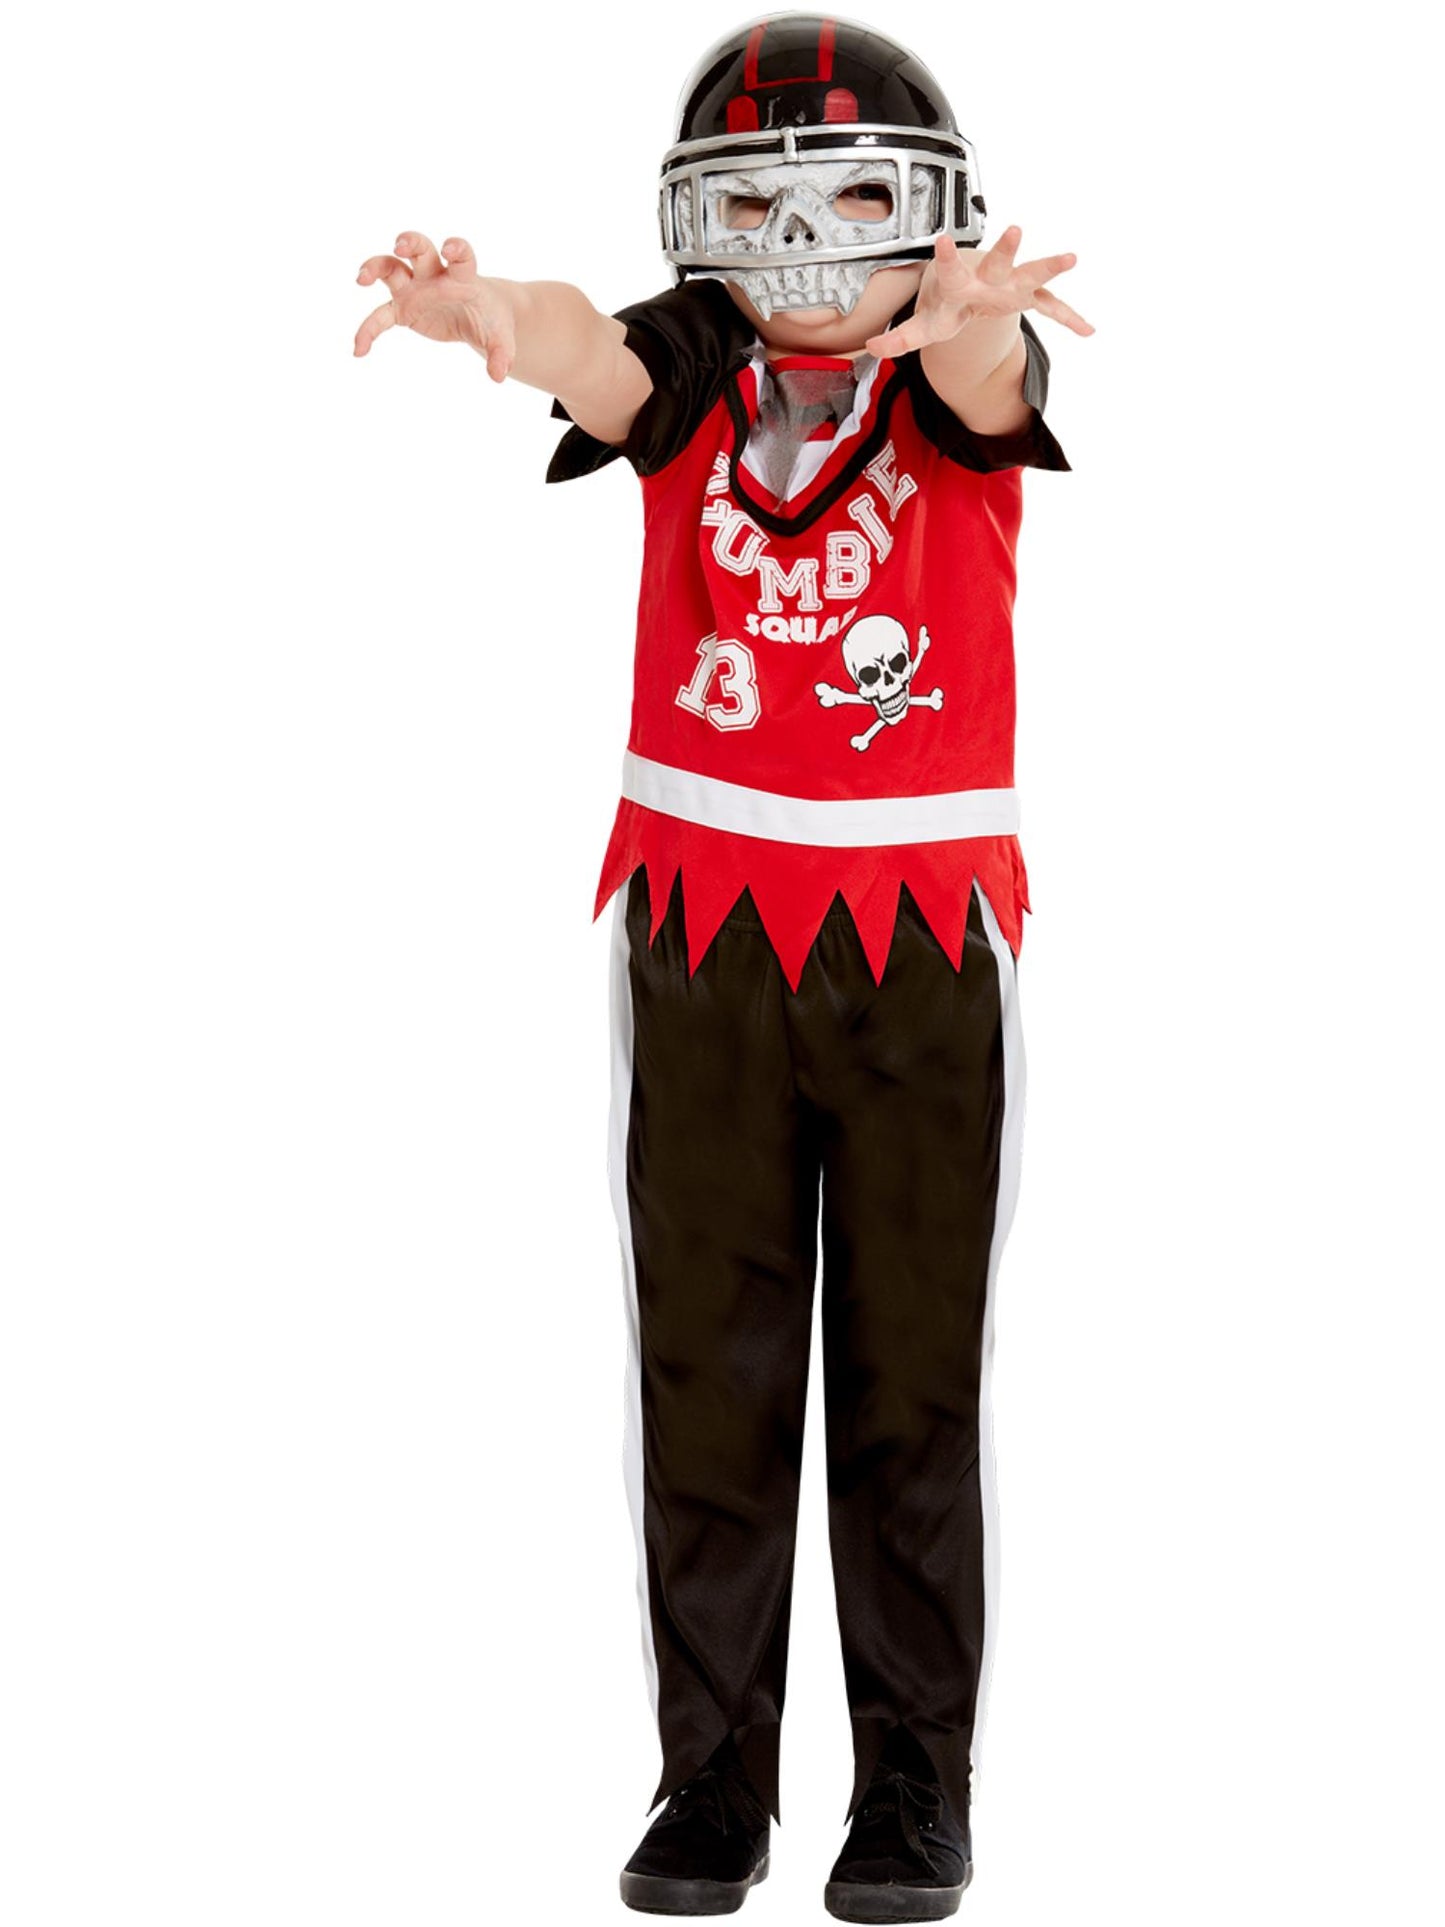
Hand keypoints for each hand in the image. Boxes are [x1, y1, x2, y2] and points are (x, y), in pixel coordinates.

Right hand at [353, 231, 518, 380]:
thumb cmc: (494, 320)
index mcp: (464, 276)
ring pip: (390, 268)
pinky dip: (368, 330)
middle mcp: (435, 275)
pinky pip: (380, 316)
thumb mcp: (503, 339)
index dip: (456, 249)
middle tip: (400, 246)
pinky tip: (359, 349)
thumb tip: (498, 375)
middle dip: (409, 242)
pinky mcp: (404, 308)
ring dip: (375, 267)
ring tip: (361, 279)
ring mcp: (416, 288)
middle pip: (420, 248)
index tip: (450, 249)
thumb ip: (502, 354)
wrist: (483, 317)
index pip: (461, 256)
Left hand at [865, 226, 1093, 359]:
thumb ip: (898, 339)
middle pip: (996, 265)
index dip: (945, 258)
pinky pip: (1051, 308)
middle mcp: (987, 280)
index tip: (942, 239)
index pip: (949, 271)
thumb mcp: (922, 327)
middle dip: (1006, 250)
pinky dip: (1068, 319)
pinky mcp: (1028, 297)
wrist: (967, 284)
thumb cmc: (945, 305)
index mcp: (959, 285)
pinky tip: (1088, 331)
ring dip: (1049, 267)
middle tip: (1015, 229)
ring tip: (1071, 258)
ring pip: (1031, 275)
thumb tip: (869, 348)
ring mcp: (1010, 286)